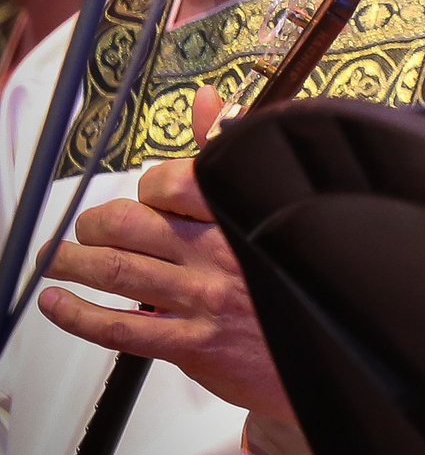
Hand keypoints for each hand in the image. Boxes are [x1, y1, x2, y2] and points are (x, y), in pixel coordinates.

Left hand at [37, 87, 294, 424]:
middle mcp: (220, 255)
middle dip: (93, 225)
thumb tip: (209, 102)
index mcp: (244, 216)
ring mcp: (204, 301)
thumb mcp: (280, 210)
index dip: (147, 187)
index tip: (144, 198)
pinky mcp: (194, 345)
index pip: (172, 183)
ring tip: (57, 260)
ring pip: (114, 271)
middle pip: (128, 226)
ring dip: (71, 263)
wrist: (337, 352)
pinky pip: (119, 327)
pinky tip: (59, 304)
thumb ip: (236, 154)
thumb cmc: (303, 280)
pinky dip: (77, 315)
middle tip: (85, 231)